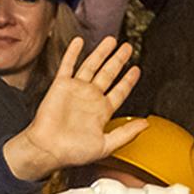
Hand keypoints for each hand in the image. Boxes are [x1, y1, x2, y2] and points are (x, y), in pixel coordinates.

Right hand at [2, 37, 142, 181]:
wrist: (48, 148)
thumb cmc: (73, 152)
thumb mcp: (106, 145)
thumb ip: (127, 134)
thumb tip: (146, 124)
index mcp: (102, 111)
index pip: (120, 91)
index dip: (129, 80)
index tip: (136, 70)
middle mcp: (90, 98)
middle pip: (108, 73)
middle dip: (119, 60)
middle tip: (127, 48)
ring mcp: (76, 90)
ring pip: (92, 65)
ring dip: (101, 52)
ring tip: (111, 40)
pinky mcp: (60, 86)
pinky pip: (68, 65)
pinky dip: (73, 53)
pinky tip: (79, 42)